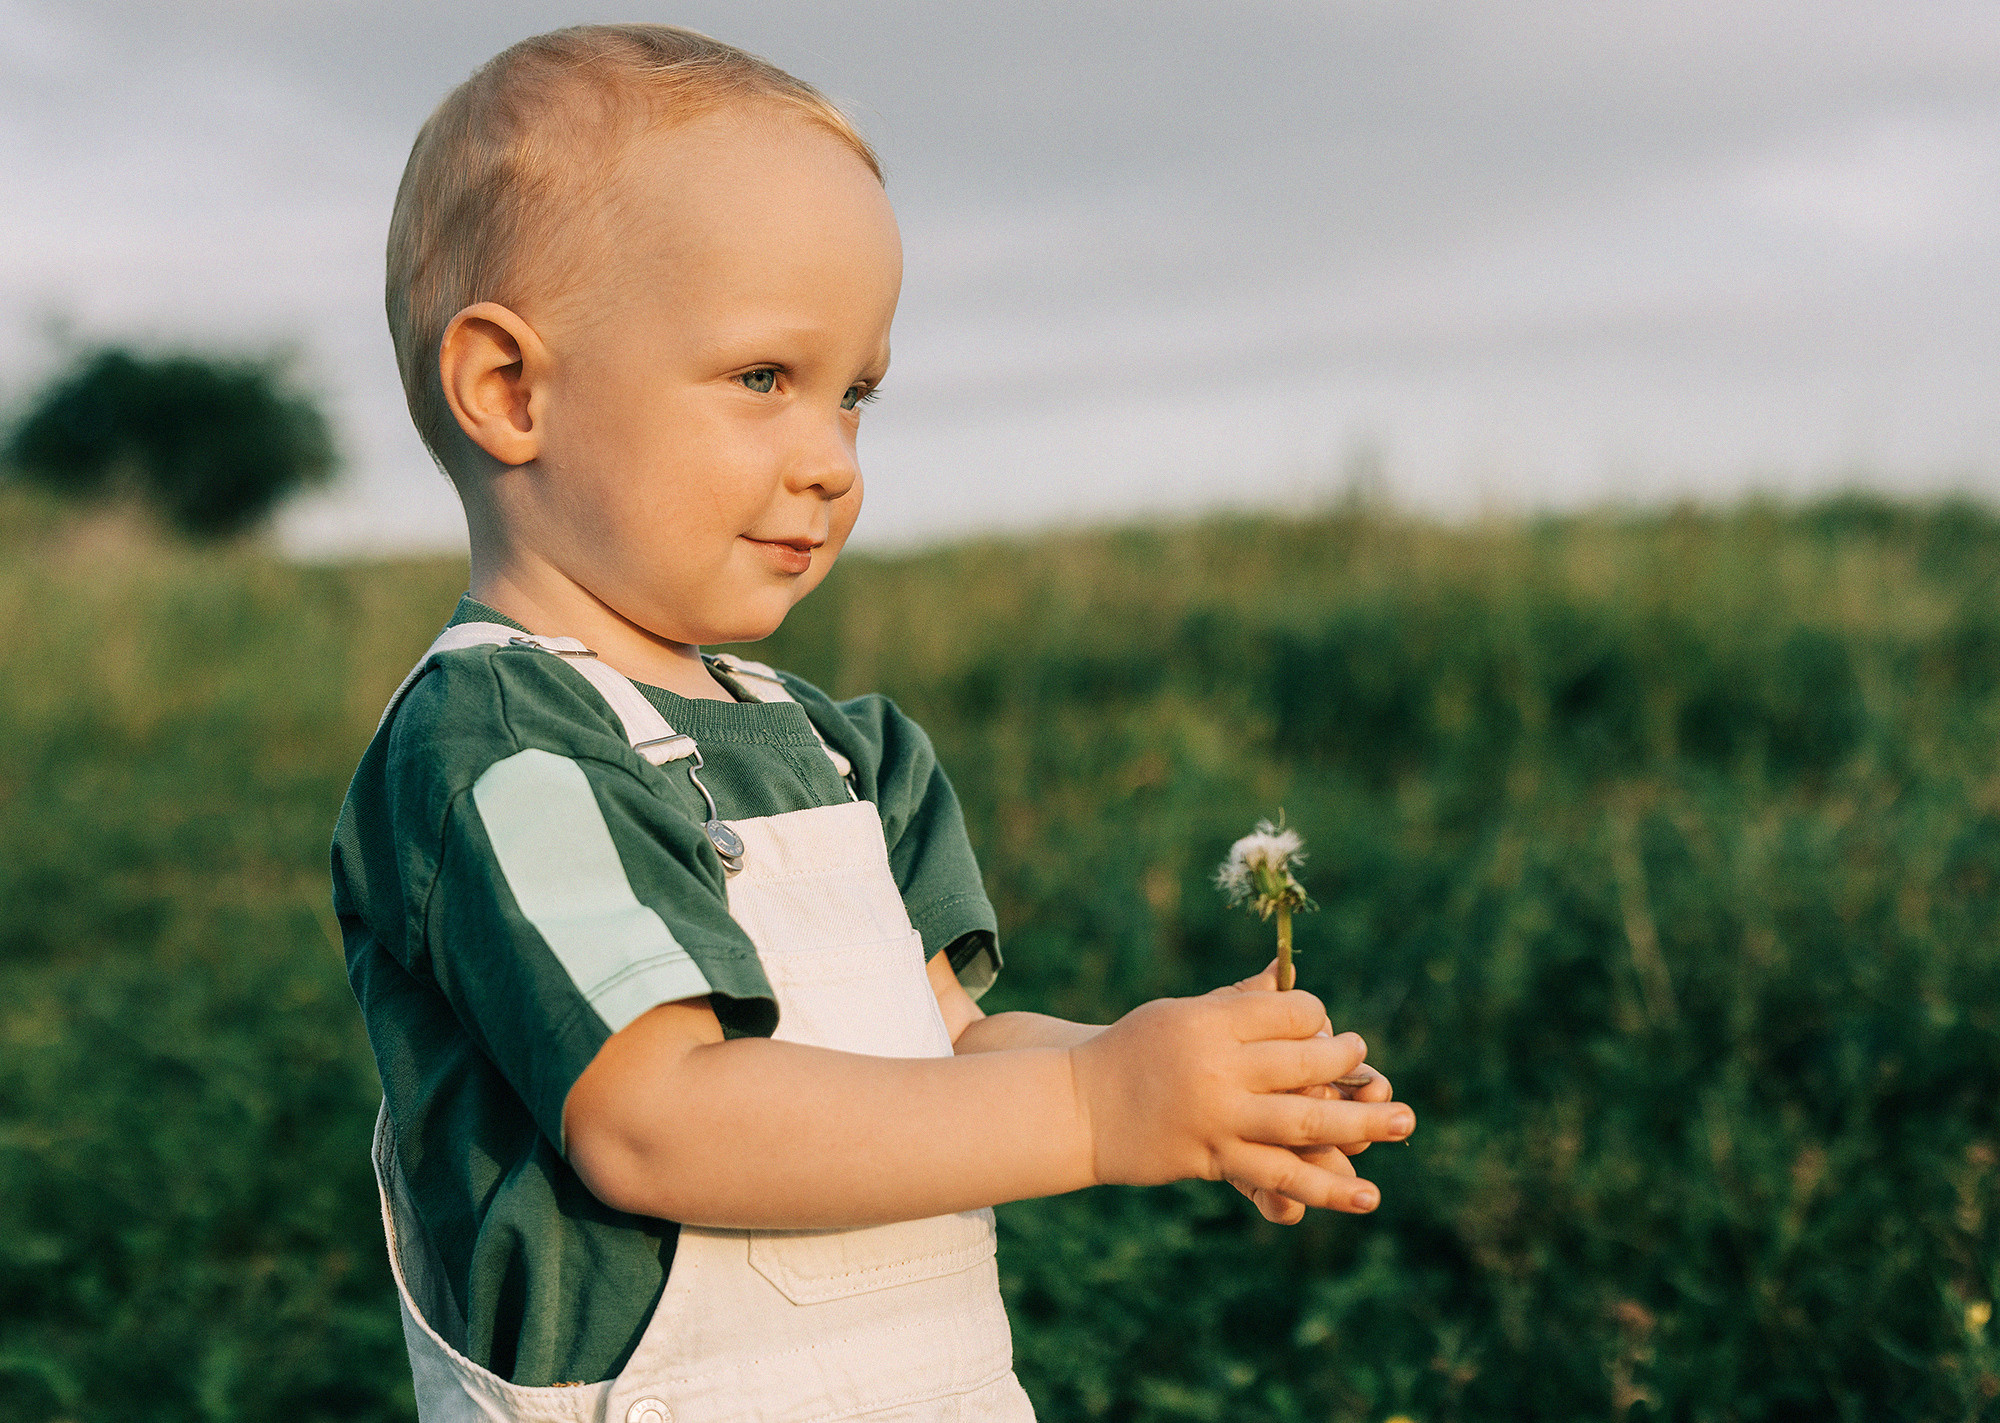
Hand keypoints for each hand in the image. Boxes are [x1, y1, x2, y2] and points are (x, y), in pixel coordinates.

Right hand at [1068, 973, 1412, 1214]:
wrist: (1076, 1106)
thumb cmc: (1132, 1050)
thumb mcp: (1181, 1013)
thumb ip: (1236, 1002)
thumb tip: (1284, 975)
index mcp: (1211, 1020)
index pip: (1290, 1012)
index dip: (1316, 1020)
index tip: (1321, 1031)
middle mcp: (1218, 1066)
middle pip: (1306, 1064)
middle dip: (1349, 1066)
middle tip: (1372, 1076)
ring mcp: (1217, 1117)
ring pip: (1305, 1123)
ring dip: (1362, 1124)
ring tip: (1404, 1121)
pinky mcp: (1212, 1158)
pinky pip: (1279, 1176)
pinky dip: (1325, 1188)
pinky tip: (1365, 1194)